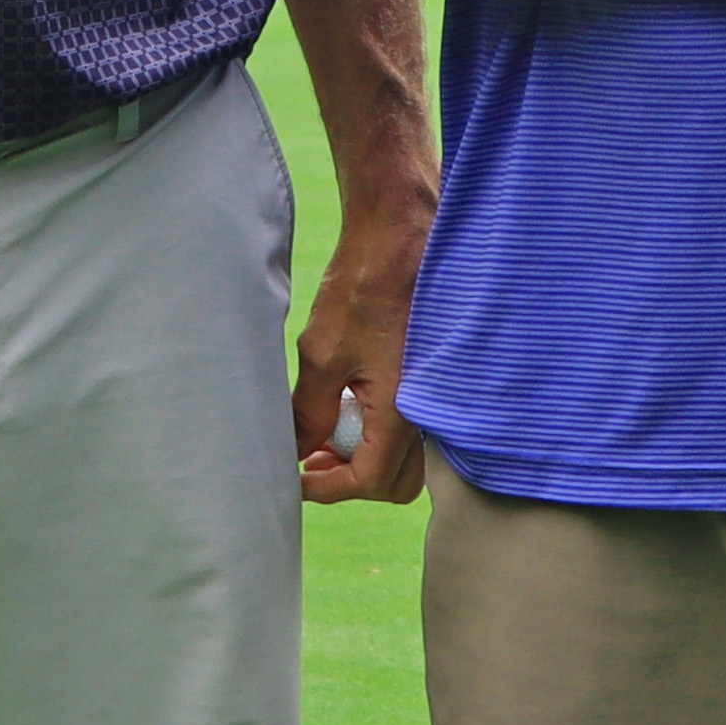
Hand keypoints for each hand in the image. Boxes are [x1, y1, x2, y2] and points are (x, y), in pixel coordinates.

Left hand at [293, 194, 427, 504]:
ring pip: (404, 456)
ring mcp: (430, 394)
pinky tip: (348, 402)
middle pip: (396, 482)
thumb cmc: (362, 288)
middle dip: (351, 480)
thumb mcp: (321, 354)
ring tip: (324, 431)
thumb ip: (311, 412)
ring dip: (363, 455)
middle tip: (312, 458)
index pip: (369, 481)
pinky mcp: (427, 377)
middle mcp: (425, 409)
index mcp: (402, 410)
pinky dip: (376, 429)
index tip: (296, 476)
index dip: (327, 487)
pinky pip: (409, 425)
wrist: (398, 237)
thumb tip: (297, 450)